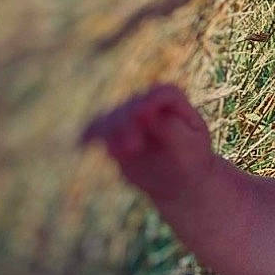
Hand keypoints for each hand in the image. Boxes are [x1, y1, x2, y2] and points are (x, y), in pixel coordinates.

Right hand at [80, 83, 218, 204]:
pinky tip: (83, 143)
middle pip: (133, 105)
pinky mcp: (113, 133)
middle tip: (133, 148)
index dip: (151, 101)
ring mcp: (128, 117)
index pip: (163, 93)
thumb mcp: (188, 146)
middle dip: (128, 124)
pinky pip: (97, 129)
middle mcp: (148, 104)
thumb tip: (144, 114)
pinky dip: (90, 134)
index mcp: (173, 102)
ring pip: (111, 117)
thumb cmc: (191, 161)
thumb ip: (169, 128)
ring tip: (118, 153)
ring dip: (110, 132)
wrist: (179, 181)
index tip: (142, 116)